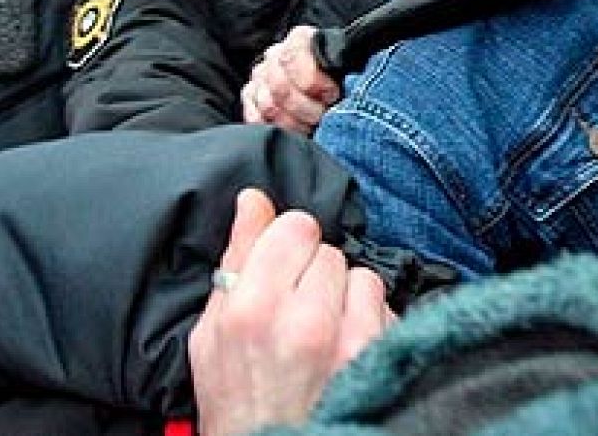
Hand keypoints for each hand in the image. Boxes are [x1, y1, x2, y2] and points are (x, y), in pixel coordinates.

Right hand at [190, 189, 390, 435]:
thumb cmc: (236, 398)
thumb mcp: (212, 333)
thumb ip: (237, 259)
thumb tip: (254, 199)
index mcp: (252, 308)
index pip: (295, 226)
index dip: (289, 242)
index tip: (282, 265)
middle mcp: (303, 319)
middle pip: (329, 250)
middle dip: (314, 272)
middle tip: (296, 309)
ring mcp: (348, 338)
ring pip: (362, 274)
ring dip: (345, 294)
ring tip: (322, 329)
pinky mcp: (379, 353)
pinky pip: (385, 305)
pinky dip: (368, 319)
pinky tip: (343, 345)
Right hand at [243, 26, 339, 134]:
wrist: (327, 76)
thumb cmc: (338, 72)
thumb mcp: (347, 64)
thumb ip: (345, 70)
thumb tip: (349, 86)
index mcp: (299, 40)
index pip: (294, 58)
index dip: (314, 82)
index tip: (332, 95)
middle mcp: (275, 55)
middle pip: (281, 88)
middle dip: (306, 109)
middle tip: (323, 117)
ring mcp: (260, 75)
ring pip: (269, 106)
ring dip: (293, 123)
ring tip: (311, 126)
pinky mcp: (250, 95)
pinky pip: (254, 116)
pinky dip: (274, 127)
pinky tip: (293, 130)